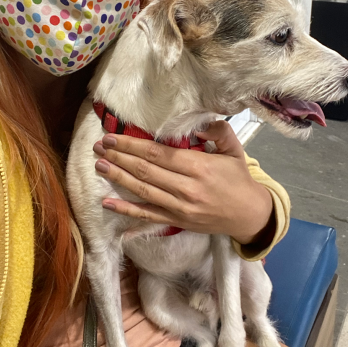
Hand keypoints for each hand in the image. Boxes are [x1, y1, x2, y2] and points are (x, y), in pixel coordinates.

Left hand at [93, 120, 273, 244]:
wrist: (248, 214)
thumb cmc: (239, 180)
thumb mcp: (235, 151)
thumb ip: (219, 132)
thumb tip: (199, 124)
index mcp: (199, 167)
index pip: (159, 154)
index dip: (133, 146)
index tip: (113, 138)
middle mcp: (186, 188)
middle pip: (146, 171)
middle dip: (119, 158)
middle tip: (99, 147)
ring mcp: (180, 207)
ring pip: (142, 191)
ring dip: (118, 178)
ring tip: (100, 166)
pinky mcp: (177, 221)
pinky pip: (148, 215)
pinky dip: (127, 210)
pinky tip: (107, 203)